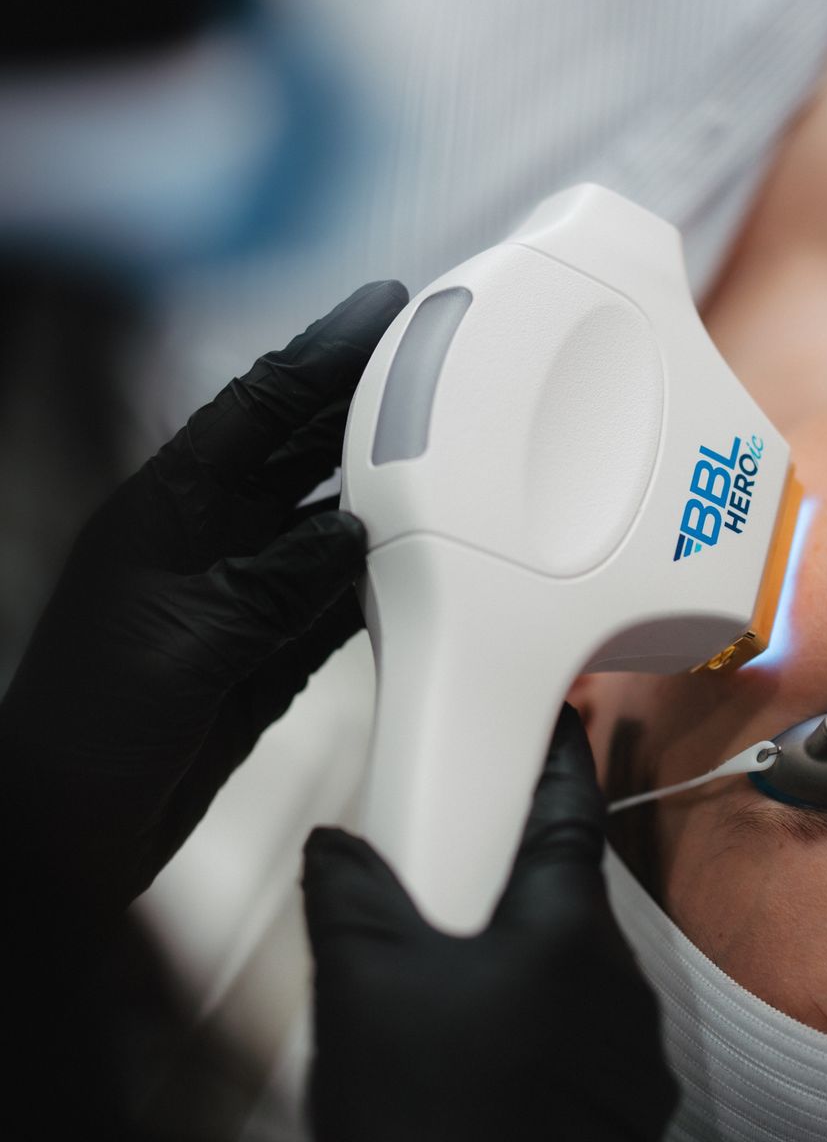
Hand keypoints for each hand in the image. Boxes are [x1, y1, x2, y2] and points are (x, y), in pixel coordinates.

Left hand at [0, 280, 406, 920]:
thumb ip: (275, 584)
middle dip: (360, 404)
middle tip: (432, 362)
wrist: (65, 834)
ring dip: (377, 487)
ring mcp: (234, 590)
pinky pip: (330, 591)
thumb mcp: (188, 645)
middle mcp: (204, 538)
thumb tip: (352, 534)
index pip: (255, 408)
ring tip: (446, 450)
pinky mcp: (258, 645)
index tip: (381, 307)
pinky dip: (374, 570)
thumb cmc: (85, 731)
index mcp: (166, 510)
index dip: (320, 352)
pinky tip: (417, 555)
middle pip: (296, 450)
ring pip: (320, 518)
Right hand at [303, 706, 675, 1141]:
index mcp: (566, 934)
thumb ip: (351, 891)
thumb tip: (339, 846)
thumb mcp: (365, 985)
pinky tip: (483, 1042)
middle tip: (474, 842)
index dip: (564, 756)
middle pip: (574, 891)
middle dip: (528, 862)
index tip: (565, 714)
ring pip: (578, 969)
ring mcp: (627, 1062)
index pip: (573, 812)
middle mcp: (617, 990)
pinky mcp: (618, 1120)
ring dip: (530, 945)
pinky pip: (580, 1035)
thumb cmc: (430, 1119)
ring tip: (462, 954)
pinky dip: (538, 1013)